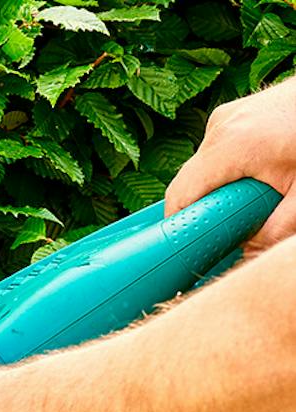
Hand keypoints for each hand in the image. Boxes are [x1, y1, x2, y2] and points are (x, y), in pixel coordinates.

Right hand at [165, 77, 295, 253]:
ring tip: (252, 190)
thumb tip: (251, 251)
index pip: (181, 194)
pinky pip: (214, 150)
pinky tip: (256, 170)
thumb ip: (277, 226)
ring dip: (218, 185)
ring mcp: (222, 118)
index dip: (178, 221)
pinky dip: (227, 166)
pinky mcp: (230, 115)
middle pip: (189, 181)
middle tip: (231, 220)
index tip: (186, 242)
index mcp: (231, 147)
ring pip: (202, 166)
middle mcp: (219, 129)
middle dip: (205, 205)